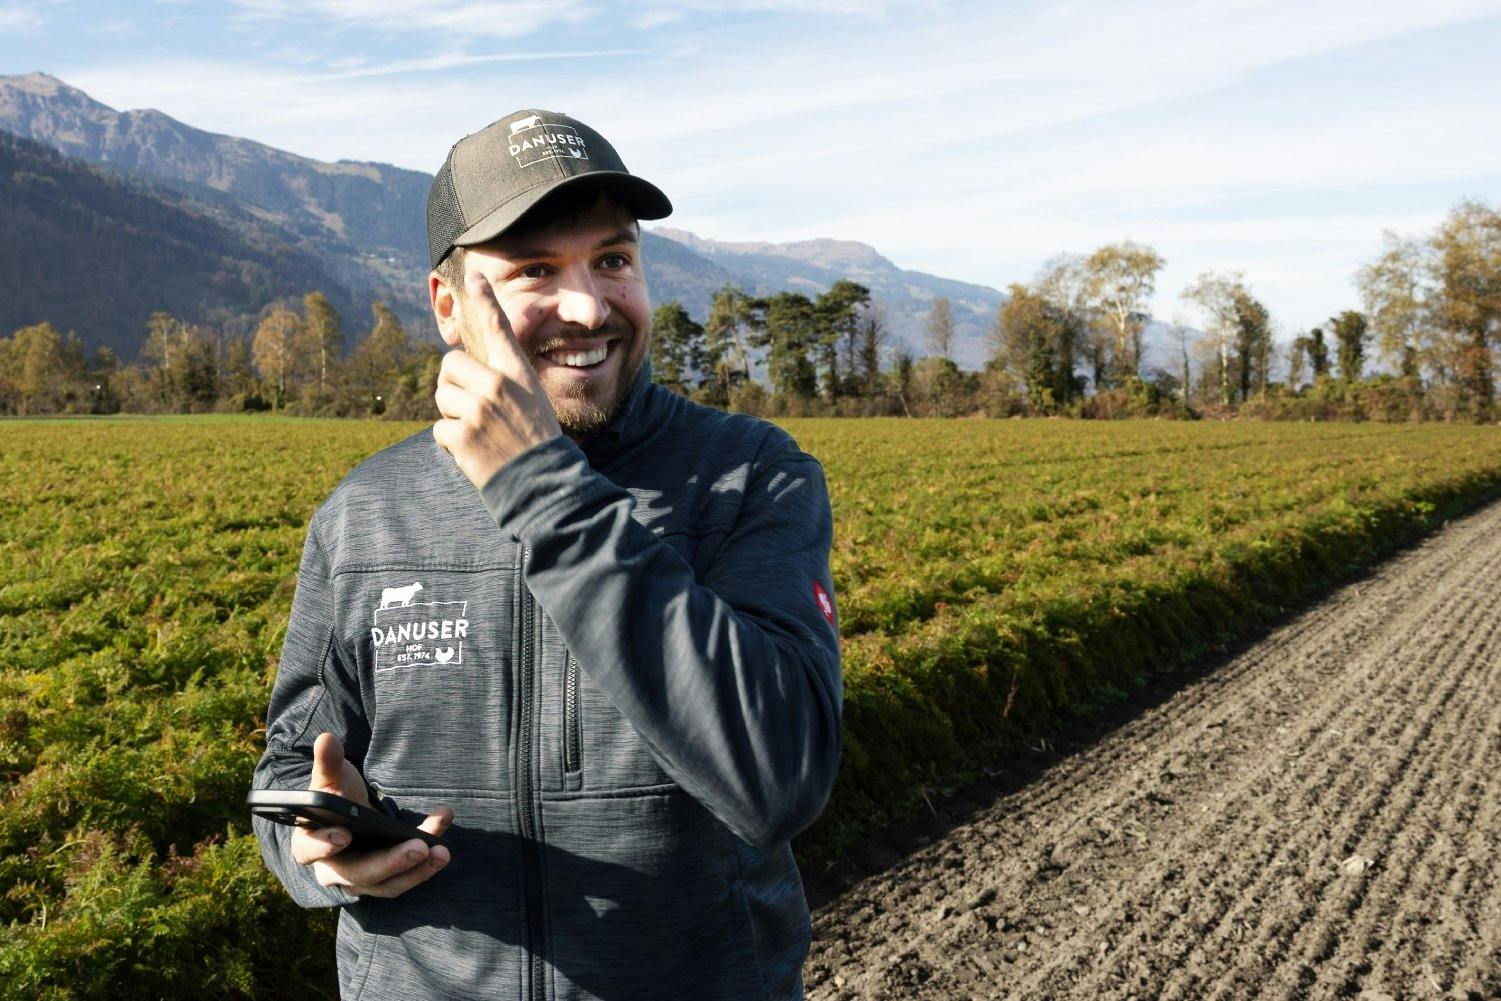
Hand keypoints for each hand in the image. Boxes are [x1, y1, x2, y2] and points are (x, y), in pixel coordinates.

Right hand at [290, 732, 454, 898]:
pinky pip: (407, 876)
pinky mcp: (387, 880)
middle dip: (391, 862)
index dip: (324, 845)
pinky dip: (427, 863)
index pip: (309, 850)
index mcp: (309, 843)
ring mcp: (361, 879)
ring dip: (417, 871)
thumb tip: (326, 738)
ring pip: (388, 885)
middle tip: (419, 847)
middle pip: (359, 874)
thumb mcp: (331, 779)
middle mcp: (334, 869)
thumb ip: (328, 762)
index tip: (344, 835)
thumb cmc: (336, 797)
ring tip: (441, 852)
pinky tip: (443, 841)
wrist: (352, 814)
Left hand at [433, 267, 562, 489]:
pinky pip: (439, 430)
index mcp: (517, 374)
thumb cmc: (536, 440)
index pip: (499, 328)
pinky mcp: (462, 436)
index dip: (486, 300)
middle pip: (450, 365)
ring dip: (452, 416)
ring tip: (479, 433)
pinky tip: (474, 451)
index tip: (475, 276)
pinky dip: (451, 443)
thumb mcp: (531, 400)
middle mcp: (497, 386)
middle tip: (476, 410)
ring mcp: (479, 410)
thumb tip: (461, 370)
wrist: (542, 482)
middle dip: (454, 386)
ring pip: (442, 398)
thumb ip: (502, 381)